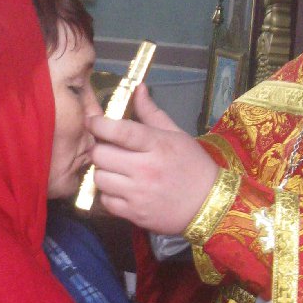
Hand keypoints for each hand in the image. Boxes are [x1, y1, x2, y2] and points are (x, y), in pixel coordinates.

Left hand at [87, 84, 219, 233]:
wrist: (209, 204)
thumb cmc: (193, 165)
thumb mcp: (177, 134)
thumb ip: (152, 112)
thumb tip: (137, 88)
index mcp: (157, 145)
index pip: (120, 131)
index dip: (99, 124)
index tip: (92, 122)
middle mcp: (146, 169)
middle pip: (101, 155)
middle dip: (99, 149)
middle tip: (107, 149)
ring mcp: (139, 193)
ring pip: (99, 178)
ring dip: (103, 171)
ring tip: (115, 169)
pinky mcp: (135, 214)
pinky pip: (105, 201)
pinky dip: (108, 194)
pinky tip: (120, 189)